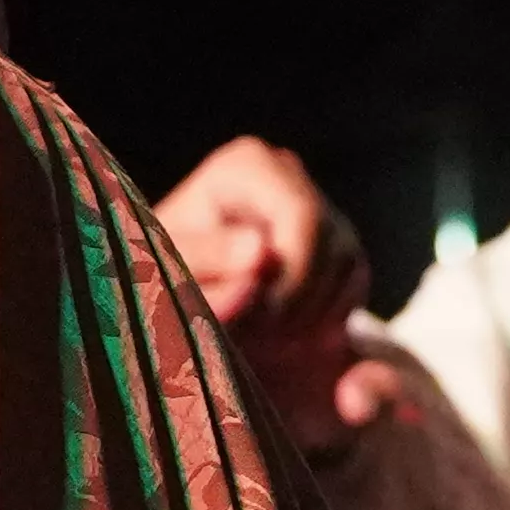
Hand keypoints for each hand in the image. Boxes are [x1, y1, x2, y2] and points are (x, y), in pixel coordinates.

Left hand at [155, 133, 403, 430]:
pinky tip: (280, 336)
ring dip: (309, 319)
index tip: (256, 323)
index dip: (291, 277)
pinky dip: (323, 323)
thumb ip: (206, 263)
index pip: (303, 216)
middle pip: (333, 244)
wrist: (169, 313)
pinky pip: (354, 289)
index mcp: (246, 166)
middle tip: (258, 343)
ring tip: (259, 341)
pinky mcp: (335, 248)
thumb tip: (260, 252)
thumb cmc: (155, 284)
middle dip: (299, 302)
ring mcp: (318, 209)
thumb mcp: (164, 272)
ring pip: (350, 268)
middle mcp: (289, 176)